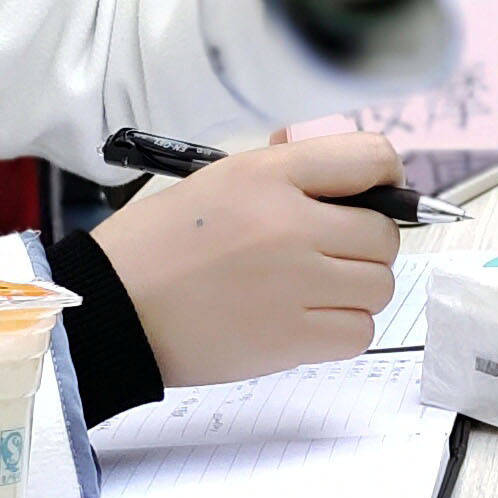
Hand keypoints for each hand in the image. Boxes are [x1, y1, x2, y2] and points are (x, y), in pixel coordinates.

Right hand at [92, 132, 402, 387]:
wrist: (111, 310)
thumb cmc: (155, 247)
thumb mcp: (215, 181)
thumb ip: (286, 175)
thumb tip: (348, 178)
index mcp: (268, 176)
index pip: (370, 158)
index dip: (386, 177)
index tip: (377, 193)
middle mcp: (290, 225)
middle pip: (384, 234)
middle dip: (366, 243)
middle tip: (330, 252)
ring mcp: (295, 285)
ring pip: (380, 285)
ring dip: (357, 289)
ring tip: (313, 290)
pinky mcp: (291, 339)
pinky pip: (359, 331)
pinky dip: (344, 329)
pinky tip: (307, 321)